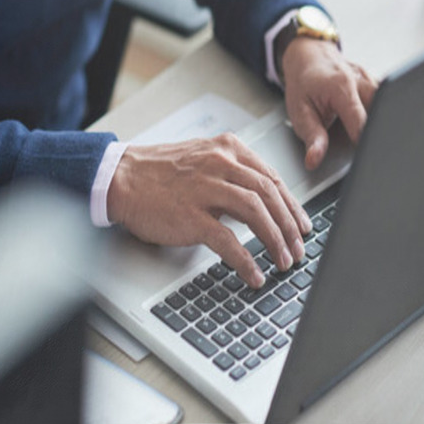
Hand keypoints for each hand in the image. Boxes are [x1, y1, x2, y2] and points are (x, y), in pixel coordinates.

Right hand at [106, 133, 312, 287]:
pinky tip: (254, 274)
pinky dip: (246, 260)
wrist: (120, 178)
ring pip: (256, 213)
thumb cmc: (160, 173)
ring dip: (275, 240)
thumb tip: (264, 200)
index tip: (302, 225)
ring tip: (283, 261)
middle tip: (300, 248)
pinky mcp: (190, 215)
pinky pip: (227, 240)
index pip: (272, 178)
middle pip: (270, 194)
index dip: (292, 205)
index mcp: (228, 149)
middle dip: (290, 225)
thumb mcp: (204, 158)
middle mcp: (220, 164)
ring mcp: (205, 189)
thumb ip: (233, 172)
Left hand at [281, 38, 378, 169]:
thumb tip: (314, 160)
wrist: (308, 55)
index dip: (364, 141)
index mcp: (340, 87)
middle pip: (382, 110)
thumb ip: (312, 137)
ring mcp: (371, 79)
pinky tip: (376, 122)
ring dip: (382, 121)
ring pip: (387, 104)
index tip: (365, 156)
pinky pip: (385, 99)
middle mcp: (360, 80)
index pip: (361, 120)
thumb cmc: (303, 83)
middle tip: (371, 149)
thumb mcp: (299, 112)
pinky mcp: (376, 82)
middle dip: (379, 131)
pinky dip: (382, 113)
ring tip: (373, 135)